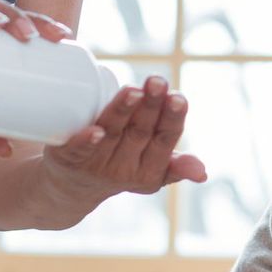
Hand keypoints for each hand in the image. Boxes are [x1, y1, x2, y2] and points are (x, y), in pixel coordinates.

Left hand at [38, 75, 207, 205]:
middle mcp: (124, 169)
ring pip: (112, 133)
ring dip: (123, 113)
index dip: (171, 119)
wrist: (69, 189)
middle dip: (150, 106)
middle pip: (140, 133)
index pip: (165, 139)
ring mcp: (95, 164)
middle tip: (157, 82)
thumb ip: (177, 165)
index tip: (178, 97)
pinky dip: (86, 141)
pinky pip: (78, 150)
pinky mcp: (68, 159)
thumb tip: (203, 173)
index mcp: (149, 170)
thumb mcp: (150, 170)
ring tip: (133, 91)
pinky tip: (94, 131)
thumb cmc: (118, 165)